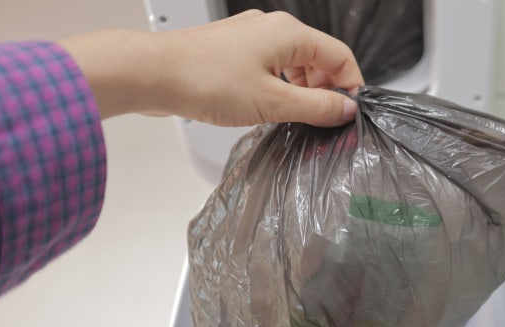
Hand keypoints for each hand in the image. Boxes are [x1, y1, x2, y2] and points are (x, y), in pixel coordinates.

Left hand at [59, 10, 364, 126]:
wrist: (153, 74)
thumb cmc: (206, 81)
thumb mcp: (273, 102)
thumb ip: (316, 107)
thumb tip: (346, 109)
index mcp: (289, 33)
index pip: (340, 56)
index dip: (351, 86)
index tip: (349, 114)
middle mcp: (272, 28)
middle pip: (318, 58)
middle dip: (325, 89)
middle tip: (320, 120)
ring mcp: (251, 37)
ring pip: (293, 63)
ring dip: (301, 90)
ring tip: (291, 117)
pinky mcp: (233, 51)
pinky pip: (270, 67)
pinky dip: (279, 87)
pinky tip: (267, 107)